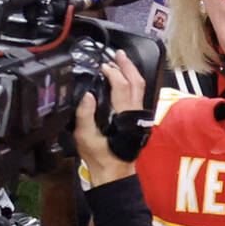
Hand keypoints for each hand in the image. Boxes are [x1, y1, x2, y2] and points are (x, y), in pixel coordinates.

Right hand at [73, 50, 142, 185]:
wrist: (113, 172)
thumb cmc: (100, 157)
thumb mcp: (85, 137)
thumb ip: (85, 115)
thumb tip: (87, 95)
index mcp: (124, 115)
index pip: (121, 86)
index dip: (113, 73)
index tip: (103, 65)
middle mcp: (135, 112)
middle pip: (136, 81)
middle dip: (127, 65)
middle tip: (118, 53)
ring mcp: (138, 114)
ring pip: (139, 87)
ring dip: (130, 71)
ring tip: (120, 61)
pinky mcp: (136, 117)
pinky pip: (137, 93)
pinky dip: (131, 81)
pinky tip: (123, 78)